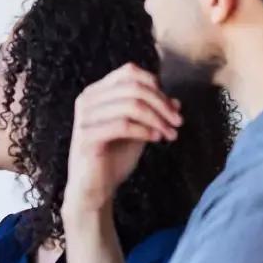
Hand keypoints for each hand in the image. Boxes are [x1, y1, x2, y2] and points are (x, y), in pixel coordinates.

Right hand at [66, 64, 182, 214]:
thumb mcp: (138, 131)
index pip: (129, 72)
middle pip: (133, 87)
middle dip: (161, 104)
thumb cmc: (113, 159)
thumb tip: (176, 101)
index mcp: (97, 92)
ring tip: (170, 134)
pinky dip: (144, 131)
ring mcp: (85, 118)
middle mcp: (87, 100)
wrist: (94, 190)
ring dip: (157, 119)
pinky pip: (122, 126)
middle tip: (178, 122)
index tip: (172, 107)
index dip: (155, 86)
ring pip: (130, 105)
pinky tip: (156, 139)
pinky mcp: (87, 137)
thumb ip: (152, 114)